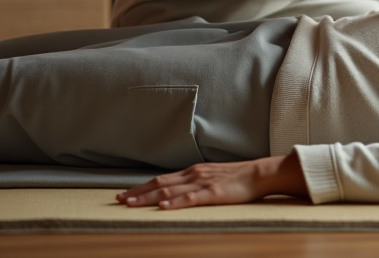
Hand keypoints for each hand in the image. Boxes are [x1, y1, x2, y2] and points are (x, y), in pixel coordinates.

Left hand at [117, 154, 307, 209]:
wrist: (260, 173)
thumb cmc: (238, 179)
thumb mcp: (212, 178)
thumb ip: (196, 183)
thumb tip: (179, 192)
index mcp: (193, 172)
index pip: (161, 179)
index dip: (141, 187)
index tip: (125, 194)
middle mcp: (193, 174)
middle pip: (160, 184)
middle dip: (137, 192)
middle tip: (119, 200)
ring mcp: (202, 183)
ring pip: (169, 190)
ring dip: (148, 197)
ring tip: (131, 204)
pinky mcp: (213, 193)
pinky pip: (190, 198)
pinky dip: (175, 202)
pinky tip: (163, 207)